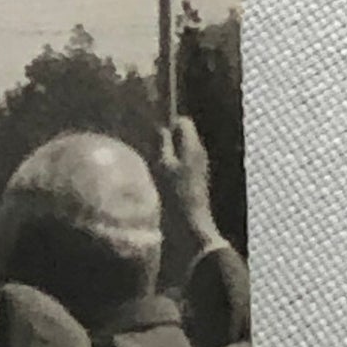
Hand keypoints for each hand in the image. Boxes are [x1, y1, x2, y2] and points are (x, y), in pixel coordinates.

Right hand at [158, 117, 225, 254]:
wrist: (189, 224)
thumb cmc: (175, 194)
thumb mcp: (163, 166)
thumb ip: (162, 144)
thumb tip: (160, 127)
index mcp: (193, 146)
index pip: (183, 121)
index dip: (167, 122)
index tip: (150, 130)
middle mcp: (199, 153)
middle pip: (183, 135)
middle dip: (166, 137)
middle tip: (147, 146)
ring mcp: (198, 167)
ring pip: (181, 149)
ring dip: (166, 152)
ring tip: (151, 162)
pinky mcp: (194, 181)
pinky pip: (181, 164)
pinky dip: (170, 165)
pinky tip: (158, 176)